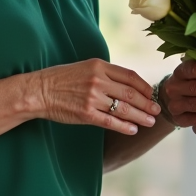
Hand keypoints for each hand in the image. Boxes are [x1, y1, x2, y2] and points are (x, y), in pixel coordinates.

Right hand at [31, 59, 159, 134]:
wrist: (39, 91)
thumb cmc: (61, 79)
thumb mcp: (85, 67)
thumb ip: (105, 74)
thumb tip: (127, 84)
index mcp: (99, 66)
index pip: (130, 76)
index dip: (144, 86)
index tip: (152, 94)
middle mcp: (98, 80)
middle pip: (130, 93)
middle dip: (147, 103)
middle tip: (157, 110)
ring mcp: (92, 98)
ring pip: (123, 108)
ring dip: (140, 116)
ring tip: (150, 121)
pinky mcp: (86, 114)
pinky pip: (110, 121)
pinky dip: (124, 126)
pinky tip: (133, 129)